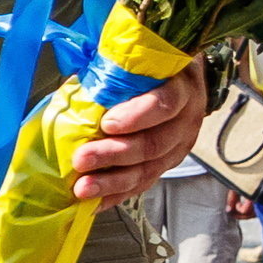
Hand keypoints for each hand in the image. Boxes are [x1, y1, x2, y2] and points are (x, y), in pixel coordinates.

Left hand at [70, 62, 206, 203]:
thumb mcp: (136, 59)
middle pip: (154, 143)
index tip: (107, 124)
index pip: (165, 103)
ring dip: (113, 181)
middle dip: (115, 154)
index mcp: (181, 86)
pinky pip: (143, 183)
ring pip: (149, 169)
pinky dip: (116, 194)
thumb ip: (111, 71)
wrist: (177, 76)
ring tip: (83, 188)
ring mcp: (180, 145)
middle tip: (82, 159)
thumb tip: (75, 88)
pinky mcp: (168, 164)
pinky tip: (93, 203)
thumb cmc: (148, 67)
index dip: (137, 115)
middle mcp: (187, 119)